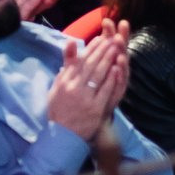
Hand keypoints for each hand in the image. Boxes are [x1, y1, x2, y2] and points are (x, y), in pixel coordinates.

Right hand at [46, 20, 129, 139]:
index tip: (100, 39)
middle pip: (91, 65)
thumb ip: (66, 66)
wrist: (63, 135)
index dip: (91, 49)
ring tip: (116, 49)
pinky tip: (117, 69)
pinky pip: (104, 90)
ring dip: (108, 60)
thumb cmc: (60, 110)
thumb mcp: (57, 86)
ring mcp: (85, 98)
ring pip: (98, 75)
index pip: (80, 61)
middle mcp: (74, 88)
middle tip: (112, 39)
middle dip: (103, 50)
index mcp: (65, 82)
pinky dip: (111, 79)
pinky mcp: (95, 108)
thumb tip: (71, 43)